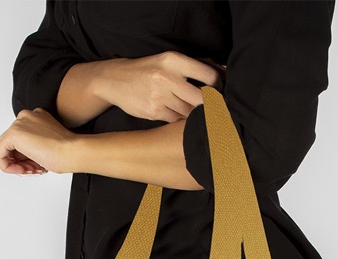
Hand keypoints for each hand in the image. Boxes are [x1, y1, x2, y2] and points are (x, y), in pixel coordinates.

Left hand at [0, 107, 77, 174]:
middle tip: (34, 170)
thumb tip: (22, 160)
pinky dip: (6, 166)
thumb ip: (33, 149)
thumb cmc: (67, 152)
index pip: (20, 141)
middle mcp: (25, 117)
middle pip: (11, 145)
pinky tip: (21, 170)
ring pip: (4, 149)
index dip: (26, 158)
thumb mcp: (47, 147)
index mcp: (35, 118)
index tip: (36, 166)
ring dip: (17, 165)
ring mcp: (19, 123)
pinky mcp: (13, 133)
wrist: (73, 151)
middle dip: (21, 162)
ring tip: (33, 170)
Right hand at [97, 51, 225, 122]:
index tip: (218, 93)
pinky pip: (175, 119)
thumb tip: (221, 74)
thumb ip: (192, 67)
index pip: (208, 76)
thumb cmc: (148, 70)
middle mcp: (166, 77)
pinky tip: (174, 112)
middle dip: (207, 106)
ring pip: (188, 112)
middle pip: (201, 99)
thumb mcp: (167, 61)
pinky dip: (178, 118)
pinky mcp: (153, 111)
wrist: (116, 80)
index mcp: (174, 60)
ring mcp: (159, 96)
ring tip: (187, 108)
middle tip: (210, 109)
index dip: (217, 87)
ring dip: (191, 113)